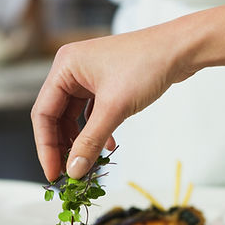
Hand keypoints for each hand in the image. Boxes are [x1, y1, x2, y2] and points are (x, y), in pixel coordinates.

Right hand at [31, 23, 191, 180]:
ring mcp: (90, 75)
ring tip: (88, 163)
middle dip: (64, 145)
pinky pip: (94, 112)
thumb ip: (90, 141)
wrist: (182, 49)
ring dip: (82, 140)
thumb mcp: (114, 108)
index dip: (46, 147)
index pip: (43, 113)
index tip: (54, 174)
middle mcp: (73, 69)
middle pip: (57, 116)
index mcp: (65, 66)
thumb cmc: (147, 67)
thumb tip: (74, 170)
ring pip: (75, 116)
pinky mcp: (108, 82)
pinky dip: (97, 129)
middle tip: (70, 173)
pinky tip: (108, 145)